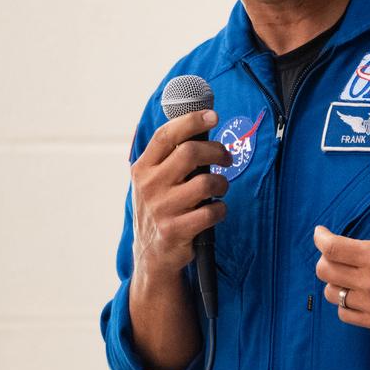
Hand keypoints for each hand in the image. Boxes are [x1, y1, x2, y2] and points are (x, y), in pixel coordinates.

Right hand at [130, 109, 231, 277]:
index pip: (166, 135)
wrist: (151, 254)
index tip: (213, 115)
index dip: (191, 121)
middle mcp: (148, 186)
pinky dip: (220, 209)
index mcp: (143, 168)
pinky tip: (214, 211)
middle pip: (191, 153)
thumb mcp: (155, 180)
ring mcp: (160, 209)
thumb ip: (172, 155)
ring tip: (219, 190)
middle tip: (227, 159)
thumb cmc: (162, 207)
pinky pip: (211, 211)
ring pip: (206, 182)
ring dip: (222, 184)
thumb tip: (202, 120)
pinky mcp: (174, 230)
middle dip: (217, 151)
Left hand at [313, 155, 369, 329]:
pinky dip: (343, 302)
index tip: (321, 231)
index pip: (331, 249)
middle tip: (335, 249)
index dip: (320, 237)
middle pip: (325, 271)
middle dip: (325, 256)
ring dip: (334, 279)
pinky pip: (345, 314)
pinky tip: (354, 289)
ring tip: (345, 269)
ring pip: (332, 294)